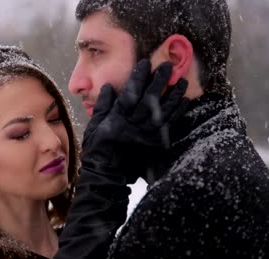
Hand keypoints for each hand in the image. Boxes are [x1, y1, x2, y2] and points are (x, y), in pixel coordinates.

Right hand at [81, 59, 188, 183]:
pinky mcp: (155, 144)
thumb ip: (103, 107)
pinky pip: (169, 126)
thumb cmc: (98, 149)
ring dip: (173, 95)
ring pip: (163, 111)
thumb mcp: (94, 126)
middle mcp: (133, 126)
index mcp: (117, 119)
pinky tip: (184, 101)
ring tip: (181, 80)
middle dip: (159, 80)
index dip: (138, 78)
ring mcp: (146, 136)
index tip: (145, 63)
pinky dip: (177, 112)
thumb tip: (109, 87)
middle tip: (168, 65)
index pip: (130, 94)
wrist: (106, 174)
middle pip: (149, 99)